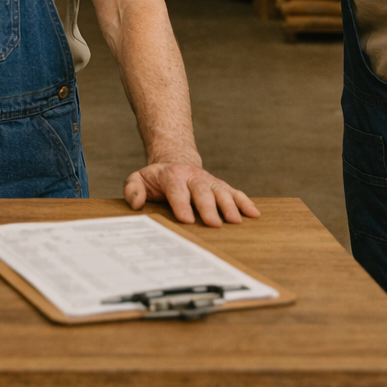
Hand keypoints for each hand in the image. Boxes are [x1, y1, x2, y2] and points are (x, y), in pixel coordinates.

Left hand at [124, 162, 260, 226]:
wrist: (175, 162)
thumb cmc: (156, 179)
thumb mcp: (139, 179)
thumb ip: (133, 189)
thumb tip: (136, 203)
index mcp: (171, 175)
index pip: (176, 189)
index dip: (182, 204)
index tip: (187, 220)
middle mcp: (193, 176)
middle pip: (201, 190)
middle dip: (208, 207)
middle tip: (214, 224)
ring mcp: (208, 181)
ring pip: (221, 191)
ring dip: (229, 206)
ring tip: (236, 221)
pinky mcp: (220, 186)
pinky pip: (235, 192)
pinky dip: (245, 202)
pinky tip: (254, 214)